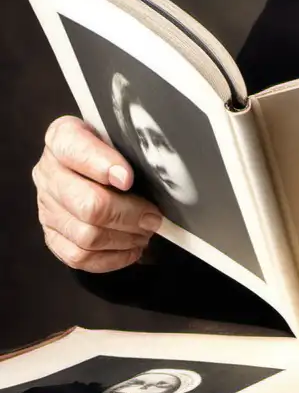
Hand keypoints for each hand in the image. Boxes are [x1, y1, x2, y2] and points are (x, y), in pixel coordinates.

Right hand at [33, 116, 161, 273]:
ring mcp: (46, 207)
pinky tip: (131, 249)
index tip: (128, 179)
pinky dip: (112, 258)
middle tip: (153, 217)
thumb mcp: (121, 135)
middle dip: (129, 215)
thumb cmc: (115, 149)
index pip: (76, 149)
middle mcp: (48, 172)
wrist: (95, 165)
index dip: (103, 165)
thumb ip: (132, 145)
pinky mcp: (51, 235)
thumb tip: (159, 169)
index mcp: (62, 137)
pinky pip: (79, 256)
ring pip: (86, 236)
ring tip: (145, 232)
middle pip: (88, 204)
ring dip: (124, 239)